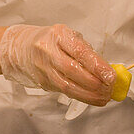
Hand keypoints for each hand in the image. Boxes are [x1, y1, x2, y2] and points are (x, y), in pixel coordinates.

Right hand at [0, 24, 114, 105]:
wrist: (23, 48)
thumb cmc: (51, 41)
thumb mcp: (69, 37)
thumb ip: (87, 52)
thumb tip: (107, 71)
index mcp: (58, 35)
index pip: (80, 52)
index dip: (97, 66)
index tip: (111, 75)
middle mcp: (48, 51)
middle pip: (72, 70)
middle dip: (95, 82)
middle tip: (110, 88)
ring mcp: (43, 68)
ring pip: (67, 86)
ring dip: (89, 94)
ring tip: (104, 96)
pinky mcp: (43, 82)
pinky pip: (64, 92)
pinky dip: (82, 96)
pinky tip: (93, 98)